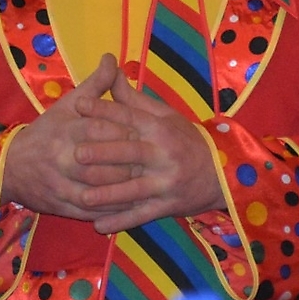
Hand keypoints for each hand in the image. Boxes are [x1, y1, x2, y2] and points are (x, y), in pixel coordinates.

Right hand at [0, 54, 140, 219]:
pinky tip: (133, 204)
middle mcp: (64, 158)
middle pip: (105, 161)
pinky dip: (116, 209)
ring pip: (102, 189)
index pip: (101, 128)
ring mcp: (64, 185)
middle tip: (151, 158)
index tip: (144, 132)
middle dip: (130, 161)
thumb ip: (94, 84)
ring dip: (127, 187)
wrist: (10, 167)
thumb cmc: (45, 132)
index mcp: (66, 130)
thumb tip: (111, 58)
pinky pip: (96, 211)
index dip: (125, 131)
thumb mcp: (66, 105)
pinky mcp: (65, 207)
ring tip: (147, 181)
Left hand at [71, 65, 225, 233]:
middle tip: (75, 154)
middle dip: (102, 153)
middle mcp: (163, 154)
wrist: (223, 173)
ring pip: (133, 188)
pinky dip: (121, 222)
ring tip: (82, 197)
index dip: (104, 110)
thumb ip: (135, 100)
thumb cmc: (187, 139)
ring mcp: (166, 182)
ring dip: (107, 194)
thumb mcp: (166, 115)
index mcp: (160, 128)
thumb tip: (112, 72)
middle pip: (130, 152)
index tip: (79, 105)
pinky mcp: (168, 206)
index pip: (129, 116)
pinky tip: (99, 226)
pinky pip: (142, 215)